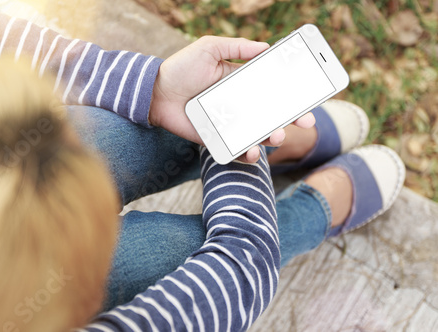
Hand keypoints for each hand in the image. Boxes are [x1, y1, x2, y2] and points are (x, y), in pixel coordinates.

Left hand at [149, 36, 315, 162]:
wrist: (155, 92)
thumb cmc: (181, 68)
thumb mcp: (210, 48)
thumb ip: (237, 47)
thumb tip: (267, 47)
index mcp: (242, 86)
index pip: (273, 92)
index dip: (293, 96)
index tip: (311, 98)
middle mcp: (239, 107)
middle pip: (272, 116)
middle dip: (292, 120)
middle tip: (306, 121)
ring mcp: (229, 125)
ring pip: (259, 136)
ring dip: (273, 138)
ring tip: (277, 136)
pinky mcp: (216, 140)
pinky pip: (236, 151)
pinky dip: (247, 154)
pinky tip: (253, 151)